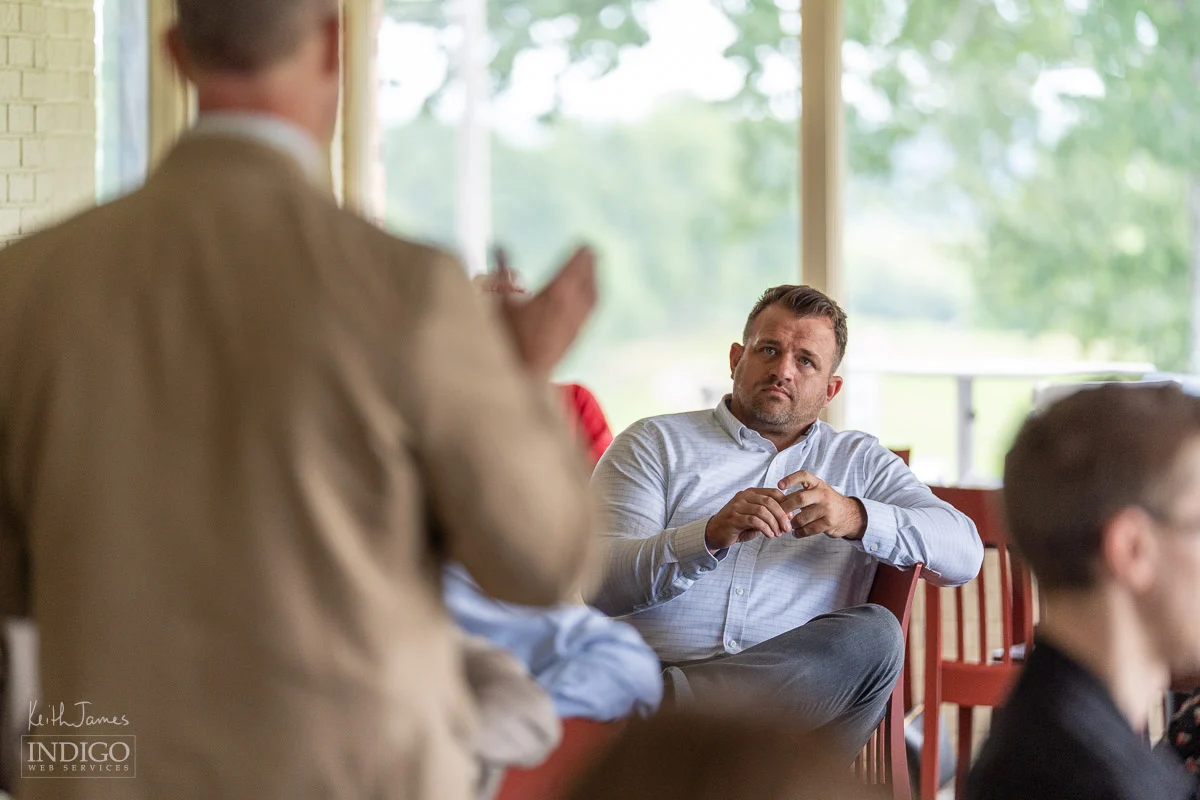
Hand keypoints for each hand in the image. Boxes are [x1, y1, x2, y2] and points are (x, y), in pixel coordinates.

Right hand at [497, 246, 596, 378]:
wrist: (522, 374)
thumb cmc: (508, 338)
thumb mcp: (502, 302)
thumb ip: (502, 272)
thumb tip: (499, 246)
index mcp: (555, 294)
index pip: (575, 267)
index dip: (581, 254)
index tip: (584, 244)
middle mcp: (571, 307)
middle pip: (587, 279)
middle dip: (589, 263)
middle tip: (591, 250)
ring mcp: (577, 323)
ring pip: (593, 295)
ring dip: (595, 278)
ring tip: (594, 267)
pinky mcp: (576, 336)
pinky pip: (591, 310)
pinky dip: (594, 295)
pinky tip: (591, 294)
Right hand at [704, 488, 794, 552]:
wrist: (715, 533)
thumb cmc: (738, 526)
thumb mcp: (755, 518)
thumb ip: (770, 515)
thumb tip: (789, 516)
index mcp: (750, 493)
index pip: (773, 492)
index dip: (785, 504)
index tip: (791, 517)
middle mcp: (743, 496)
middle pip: (769, 501)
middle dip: (781, 515)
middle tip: (787, 528)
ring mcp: (737, 506)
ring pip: (762, 510)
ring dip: (774, 523)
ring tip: (778, 533)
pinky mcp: (734, 518)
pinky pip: (754, 520)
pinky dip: (765, 528)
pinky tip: (769, 535)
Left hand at [777, 471, 866, 539]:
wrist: (850, 515)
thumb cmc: (827, 503)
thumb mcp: (818, 492)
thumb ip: (802, 494)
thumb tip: (779, 502)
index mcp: (818, 484)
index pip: (804, 476)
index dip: (790, 479)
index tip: (779, 486)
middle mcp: (823, 494)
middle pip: (799, 498)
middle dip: (786, 507)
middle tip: (778, 513)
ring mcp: (827, 508)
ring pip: (802, 517)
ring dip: (792, 523)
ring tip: (788, 525)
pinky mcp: (829, 522)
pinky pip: (809, 529)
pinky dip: (800, 532)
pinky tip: (796, 533)